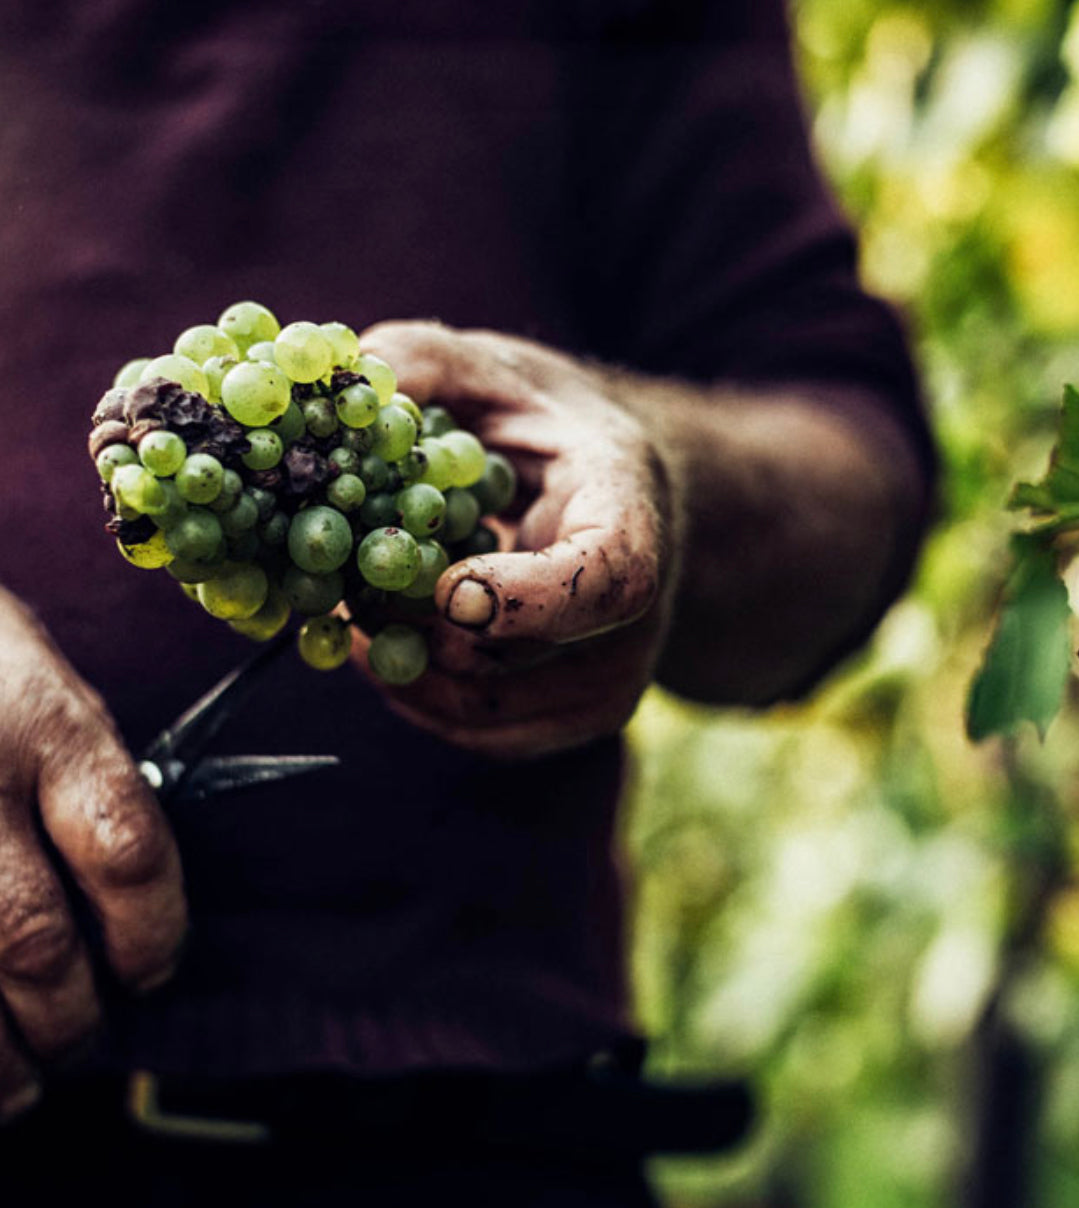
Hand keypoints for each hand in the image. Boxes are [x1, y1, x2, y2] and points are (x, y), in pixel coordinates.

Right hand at [0, 590, 185, 1117]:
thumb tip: (119, 904)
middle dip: (68, 1019)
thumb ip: (81, 781)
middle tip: (76, 1036)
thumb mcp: (41, 685)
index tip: (152, 968)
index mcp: (46, 724)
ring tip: (18, 1086)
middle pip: (36, 943)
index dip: (152, 933)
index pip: (127, 851)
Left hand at [350, 321, 679, 759]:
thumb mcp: (503, 372)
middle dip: (415, 621)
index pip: (607, 580)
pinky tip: (390, 639)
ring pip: (484, 708)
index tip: (450, 588)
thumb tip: (350, 384)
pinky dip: (415, 695)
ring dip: (400, 661)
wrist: (616, 504)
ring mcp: (611, 678)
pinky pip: (478, 735)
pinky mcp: (574, 718)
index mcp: (631, 516)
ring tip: (361, 600)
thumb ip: (430, 363)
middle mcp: (637, 617)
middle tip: (346, 575)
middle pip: (520, 657)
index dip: (527, 597)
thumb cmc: (553, 433)